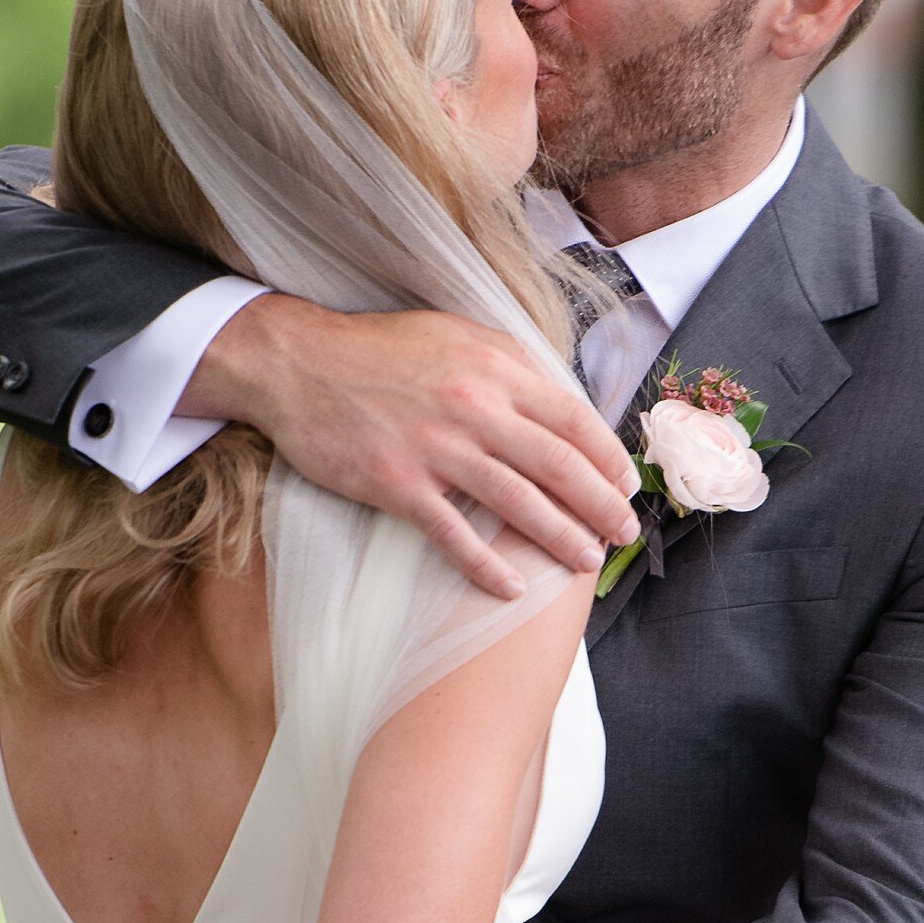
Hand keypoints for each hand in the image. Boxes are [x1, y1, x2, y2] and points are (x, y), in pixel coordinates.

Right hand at [188, 294, 634, 603]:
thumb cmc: (379, 350)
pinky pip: (452, 532)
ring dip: (558, 536)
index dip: (606, 456)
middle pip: (556, 464)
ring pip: (516, 500)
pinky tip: (510, 586)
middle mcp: (473, 406)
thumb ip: (508, 367)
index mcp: (493, 367)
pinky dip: (485, 564)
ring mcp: (435, 446)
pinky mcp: (396, 482)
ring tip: (585, 561)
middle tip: (624, 534)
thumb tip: (559, 402)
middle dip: (599, 504)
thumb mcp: (454, 336)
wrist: (298, 363)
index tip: (625, 485)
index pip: (571, 418)